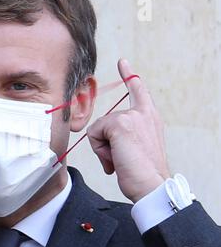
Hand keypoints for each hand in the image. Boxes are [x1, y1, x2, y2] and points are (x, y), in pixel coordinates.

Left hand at [87, 59, 169, 202]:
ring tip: (119, 159)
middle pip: (106, 122)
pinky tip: (114, 157)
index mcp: (150, 117)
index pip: (139, 91)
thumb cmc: (142, 173)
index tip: (122, 62)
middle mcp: (142, 113)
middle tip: (120, 159)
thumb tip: (101, 138)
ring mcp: (131, 116)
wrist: (151, 184)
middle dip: (105, 143)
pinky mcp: (120, 123)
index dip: (129, 76)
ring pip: (99, 129)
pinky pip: (94, 133)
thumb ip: (123, 136)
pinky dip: (99, 148)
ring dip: (102, 148)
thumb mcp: (135, 148)